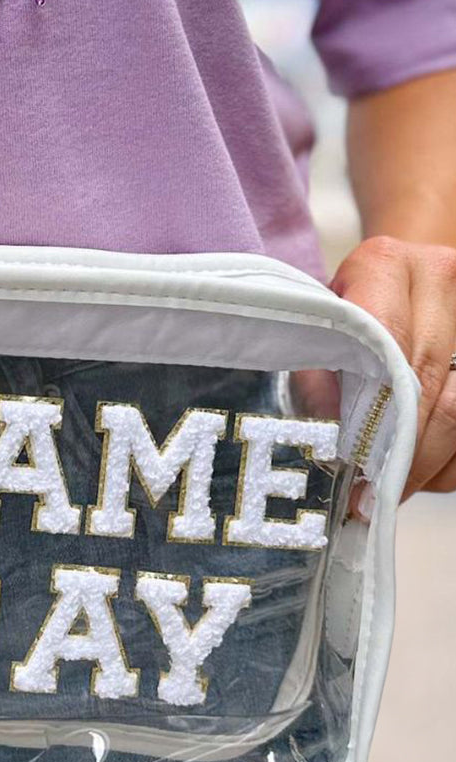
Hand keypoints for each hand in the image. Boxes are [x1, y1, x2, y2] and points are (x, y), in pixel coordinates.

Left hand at [331, 235, 455, 498]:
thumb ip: (319, 372)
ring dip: (430, 463)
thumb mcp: (323, 330)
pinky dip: (452, 461)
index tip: (351, 465)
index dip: (369, 412)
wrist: (411, 277)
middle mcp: (442, 276)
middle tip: (371, 497)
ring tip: (396, 490)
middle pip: (430, 384)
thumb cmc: (352, 310)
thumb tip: (328, 436)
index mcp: (385, 264)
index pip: (384, 343)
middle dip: (401, 452)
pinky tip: (427, 470)